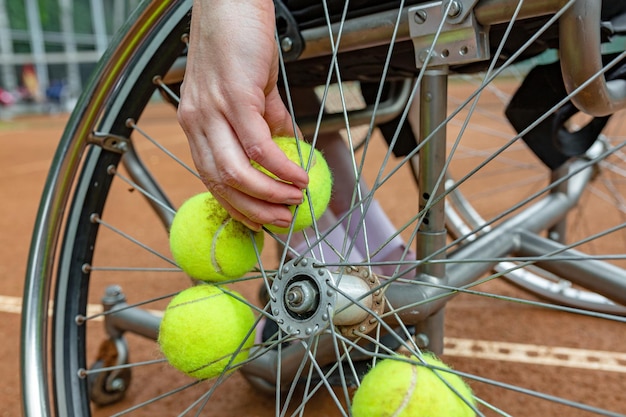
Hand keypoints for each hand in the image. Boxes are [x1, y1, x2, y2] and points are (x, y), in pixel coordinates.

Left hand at [178, 0, 308, 230]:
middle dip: (252, 210)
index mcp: (197, 122)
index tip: (258, 220)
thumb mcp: (249, 89)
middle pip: (220, 183)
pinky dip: (281, 167)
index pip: (210, 176)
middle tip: (280, 221)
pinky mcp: (233, 97)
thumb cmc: (237, 38)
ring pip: (237, 171)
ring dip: (268, 194)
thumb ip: (265, 120)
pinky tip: (298, 176)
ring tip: (294, 201)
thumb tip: (284, 147)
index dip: (235, 204)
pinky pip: (259, 145)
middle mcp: (197, 121)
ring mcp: (212, 111)